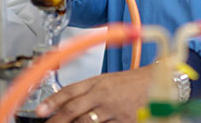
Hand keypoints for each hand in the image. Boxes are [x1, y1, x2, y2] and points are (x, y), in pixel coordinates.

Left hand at [36, 65, 154, 122]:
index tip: (40, 110)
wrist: (159, 83)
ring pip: (85, 122)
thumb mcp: (108, 81)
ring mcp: (113, 109)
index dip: (53, 101)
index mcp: (98, 81)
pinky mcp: (123, 121)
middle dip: (56, 120)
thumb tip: (67, 103)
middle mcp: (103, 94)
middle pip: (74, 108)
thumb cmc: (133, 82)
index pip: (70, 90)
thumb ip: (88, 91)